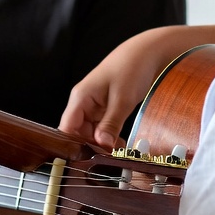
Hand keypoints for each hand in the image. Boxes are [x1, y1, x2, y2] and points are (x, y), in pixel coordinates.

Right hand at [60, 22, 214, 147]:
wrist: (148, 52)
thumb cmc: (132, 68)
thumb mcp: (123, 98)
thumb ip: (110, 123)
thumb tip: (100, 145)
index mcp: (80, 97)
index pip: (66, 128)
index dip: (72, 146)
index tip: (85, 161)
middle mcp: (83, 102)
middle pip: (76, 133)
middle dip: (89, 148)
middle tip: (107, 162)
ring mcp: (94, 106)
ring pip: (89, 133)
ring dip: (100, 145)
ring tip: (115, 156)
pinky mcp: (105, 108)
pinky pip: (101, 128)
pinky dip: (108, 138)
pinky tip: (119, 147)